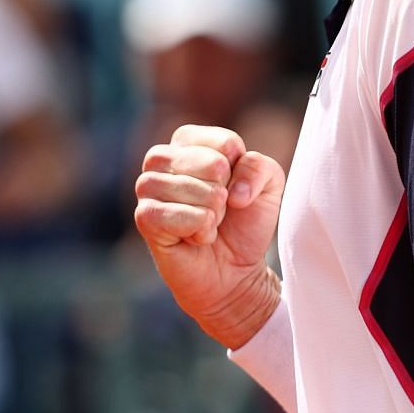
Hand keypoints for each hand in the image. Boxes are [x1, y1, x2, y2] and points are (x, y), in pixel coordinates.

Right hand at [133, 124, 283, 347]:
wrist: (234, 271)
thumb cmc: (244, 223)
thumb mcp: (269, 186)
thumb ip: (259, 167)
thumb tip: (232, 192)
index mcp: (189, 141)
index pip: (226, 143)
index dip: (241, 173)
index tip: (233, 190)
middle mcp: (162, 159)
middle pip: (213, 164)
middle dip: (226, 195)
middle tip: (218, 211)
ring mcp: (148, 187)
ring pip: (197, 190)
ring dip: (214, 215)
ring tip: (207, 225)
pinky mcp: (144, 217)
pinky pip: (180, 215)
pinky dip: (199, 230)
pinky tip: (196, 238)